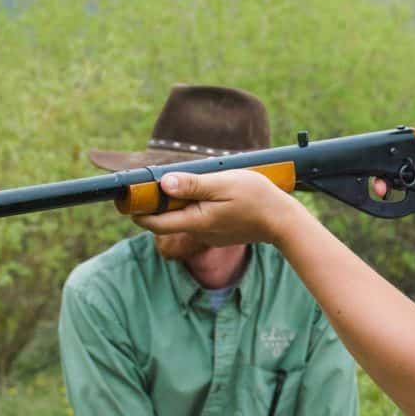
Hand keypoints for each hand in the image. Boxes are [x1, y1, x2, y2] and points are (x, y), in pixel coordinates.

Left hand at [132, 170, 302, 246]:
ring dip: (181, 201)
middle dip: (159, 202)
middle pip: (167, 219)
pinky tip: (212, 193)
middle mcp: (199, 232)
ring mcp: (210, 234)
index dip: (138, 211)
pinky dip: (197, 206)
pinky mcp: (220, 233)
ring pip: (184, 217)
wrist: (283, 221)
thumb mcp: (223, 183)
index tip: (131, 196)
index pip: (154, 222)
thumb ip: (193, 184)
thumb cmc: (257, 198)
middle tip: (160, 181)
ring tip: (195, 182)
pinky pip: (200, 218)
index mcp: (196, 220)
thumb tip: (164, 183)